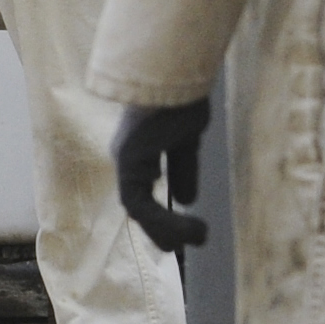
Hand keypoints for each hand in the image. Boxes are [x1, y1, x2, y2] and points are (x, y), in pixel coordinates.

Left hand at [113, 95, 212, 251]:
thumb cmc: (181, 96)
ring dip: (165, 228)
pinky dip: (164, 220)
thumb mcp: (186, 138)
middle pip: (136, 202)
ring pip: (137, 208)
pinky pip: (140, 203)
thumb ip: (183, 167)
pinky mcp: (128, 160)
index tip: (182, 229)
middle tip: (177, 248)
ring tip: (199, 236)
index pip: (142, 189)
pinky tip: (190, 223)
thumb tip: (187, 198)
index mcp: (139, 147)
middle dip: (158, 228)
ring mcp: (125, 158)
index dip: (158, 213)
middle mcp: (128, 154)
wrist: (175, 75)